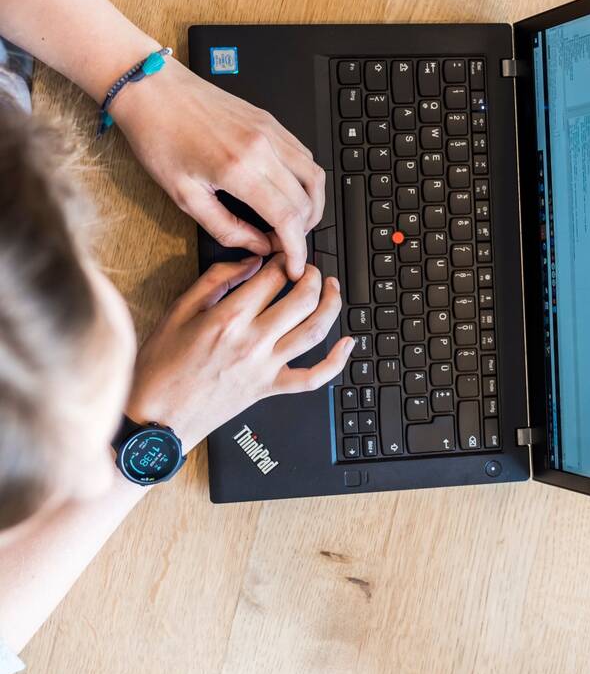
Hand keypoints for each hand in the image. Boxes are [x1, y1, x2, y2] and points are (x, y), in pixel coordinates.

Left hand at [109, 61, 325, 278]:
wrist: (152, 90)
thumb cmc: (159, 137)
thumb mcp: (183, 196)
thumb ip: (226, 228)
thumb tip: (257, 245)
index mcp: (238, 169)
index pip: (287, 218)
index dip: (296, 249)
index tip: (295, 265)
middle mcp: (262, 147)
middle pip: (306, 201)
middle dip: (302, 231)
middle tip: (284, 244)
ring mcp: (271, 131)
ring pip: (315, 177)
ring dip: (312, 206)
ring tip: (295, 222)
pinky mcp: (271, 121)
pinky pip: (305, 156)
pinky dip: (306, 181)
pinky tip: (291, 192)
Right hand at [125, 256, 351, 450]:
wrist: (158, 417)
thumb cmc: (162, 366)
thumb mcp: (178, 312)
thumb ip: (215, 281)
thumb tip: (249, 263)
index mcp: (227, 318)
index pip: (272, 277)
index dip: (283, 260)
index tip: (283, 257)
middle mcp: (252, 341)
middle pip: (302, 299)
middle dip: (312, 276)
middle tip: (309, 270)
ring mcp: (266, 367)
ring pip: (314, 330)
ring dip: (331, 305)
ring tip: (331, 289)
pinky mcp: (271, 389)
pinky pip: (314, 377)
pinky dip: (336, 361)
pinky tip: (347, 343)